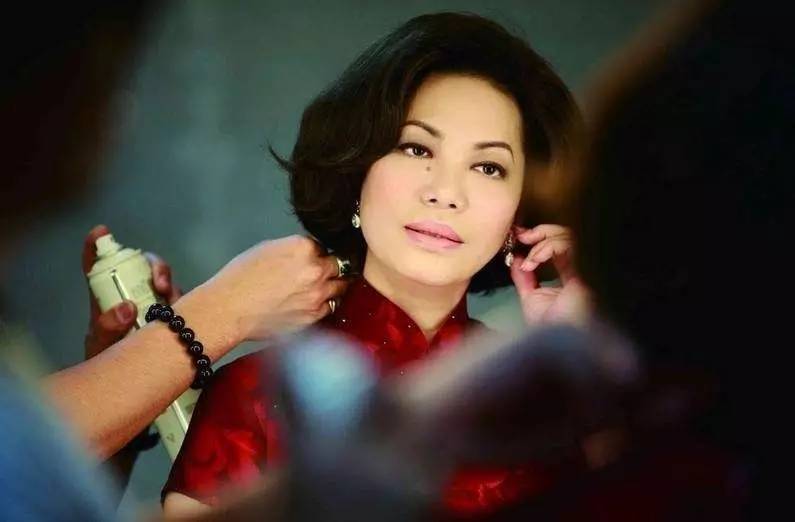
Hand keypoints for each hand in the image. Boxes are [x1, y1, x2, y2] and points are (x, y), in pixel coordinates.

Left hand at [82, 224, 180, 359]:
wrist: (130, 385)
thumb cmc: (108, 362)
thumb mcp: (101, 347)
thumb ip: (107, 329)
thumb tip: (127, 307)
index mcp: (106, 298)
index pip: (97, 267)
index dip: (98, 246)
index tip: (101, 232)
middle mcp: (133, 295)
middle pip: (144, 267)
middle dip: (155, 266)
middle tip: (160, 283)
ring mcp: (155, 306)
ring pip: (167, 284)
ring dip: (172, 287)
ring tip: (172, 302)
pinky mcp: (174, 318)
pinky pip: (185, 304)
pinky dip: (189, 304)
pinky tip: (188, 315)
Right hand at [196, 235, 349, 342]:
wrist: (229, 309)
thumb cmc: (241, 278)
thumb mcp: (268, 248)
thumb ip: (296, 249)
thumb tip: (312, 252)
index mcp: (304, 248)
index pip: (326, 245)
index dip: (319, 253)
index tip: (314, 258)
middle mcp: (315, 270)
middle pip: (340, 265)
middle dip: (332, 268)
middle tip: (321, 273)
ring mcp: (317, 295)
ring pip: (340, 287)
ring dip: (332, 287)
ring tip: (314, 289)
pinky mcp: (313, 316)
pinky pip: (329, 307)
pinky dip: (323, 305)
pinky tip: (308, 303)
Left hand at [509, 224, 591, 325]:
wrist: (560, 345)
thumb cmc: (551, 330)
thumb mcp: (531, 300)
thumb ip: (524, 279)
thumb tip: (515, 259)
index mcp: (572, 275)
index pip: (559, 247)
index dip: (539, 238)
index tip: (518, 237)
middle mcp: (583, 268)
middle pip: (566, 235)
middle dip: (540, 232)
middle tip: (521, 236)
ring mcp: (587, 267)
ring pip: (569, 236)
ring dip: (542, 242)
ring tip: (528, 259)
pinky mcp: (588, 267)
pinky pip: (569, 244)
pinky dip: (547, 247)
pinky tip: (533, 262)